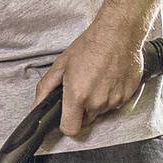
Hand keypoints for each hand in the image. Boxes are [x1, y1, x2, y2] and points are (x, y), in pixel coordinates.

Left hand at [35, 16, 149, 139]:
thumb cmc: (90, 45)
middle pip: (86, 120)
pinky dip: (110, 96)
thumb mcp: (61, 65)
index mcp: (78, 96)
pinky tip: (108, 79)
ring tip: (96, 80)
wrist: (118, 33)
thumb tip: (35, 107)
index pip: (70, 129)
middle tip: (82, 88)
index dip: (66, 124)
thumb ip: (46, 89)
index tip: (66, 115)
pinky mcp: (127, 96)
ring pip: (101, 112)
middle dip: (82, 110)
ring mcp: (114, 100)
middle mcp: (97, 102)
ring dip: (97, 102)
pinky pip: (115, 104)